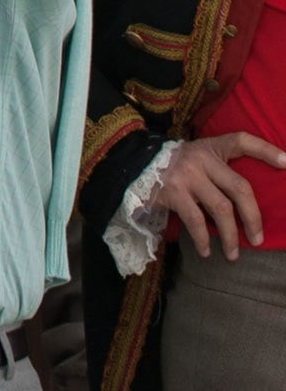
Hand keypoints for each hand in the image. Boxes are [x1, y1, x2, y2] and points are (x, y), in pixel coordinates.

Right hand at [151, 132, 285, 258]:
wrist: (130, 165)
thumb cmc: (172, 167)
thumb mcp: (195, 159)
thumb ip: (217, 170)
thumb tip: (245, 204)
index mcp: (210, 148)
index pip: (241, 141)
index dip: (265, 150)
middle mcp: (201, 159)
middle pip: (240, 188)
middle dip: (253, 217)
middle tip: (258, 238)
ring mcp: (187, 176)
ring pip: (221, 208)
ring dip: (231, 235)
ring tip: (234, 254)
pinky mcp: (173, 192)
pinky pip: (195, 220)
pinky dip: (203, 239)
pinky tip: (206, 251)